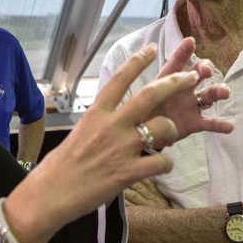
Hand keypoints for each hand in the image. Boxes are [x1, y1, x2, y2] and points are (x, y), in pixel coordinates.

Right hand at [5, 44, 229, 242]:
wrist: (51, 194)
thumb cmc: (60, 166)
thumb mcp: (79, 132)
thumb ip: (100, 122)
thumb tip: (111, 117)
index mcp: (96, 112)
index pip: (120, 78)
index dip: (138, 61)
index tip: (152, 49)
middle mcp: (111, 125)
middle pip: (150, 94)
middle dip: (176, 82)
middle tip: (192, 76)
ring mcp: (122, 148)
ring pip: (163, 126)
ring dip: (172, 129)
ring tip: (170, 136)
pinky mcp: (129, 172)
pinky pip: (162, 162)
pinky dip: (167, 163)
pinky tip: (161, 166)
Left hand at [154, 37, 232, 139]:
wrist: (144, 133)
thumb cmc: (143, 109)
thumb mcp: (144, 98)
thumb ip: (152, 92)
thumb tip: (157, 89)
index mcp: (169, 79)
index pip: (177, 62)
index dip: (183, 51)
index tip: (190, 41)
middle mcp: (183, 88)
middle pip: (199, 74)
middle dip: (205, 68)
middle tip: (206, 71)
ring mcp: (191, 105)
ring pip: (209, 95)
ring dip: (218, 91)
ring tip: (225, 92)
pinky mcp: (194, 122)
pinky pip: (209, 123)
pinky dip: (219, 124)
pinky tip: (229, 126)